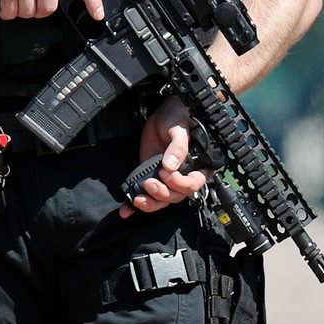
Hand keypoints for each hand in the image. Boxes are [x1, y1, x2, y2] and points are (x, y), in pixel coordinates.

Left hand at [122, 96, 208, 215]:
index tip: (166, 173)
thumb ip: (178, 146)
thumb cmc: (178, 117)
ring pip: (162, 199)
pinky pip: (146, 194)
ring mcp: (166, 178)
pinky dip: (134, 204)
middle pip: (176, 195)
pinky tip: (126, 210)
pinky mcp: (151, 176)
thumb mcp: (179, 128)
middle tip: (149, 183)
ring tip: (137, 199)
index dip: (180, 184)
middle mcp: (183, 175)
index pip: (193, 184)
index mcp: (197, 165)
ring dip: (150, 203)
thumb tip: (171, 165)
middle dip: (162, 194)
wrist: (164, 112)